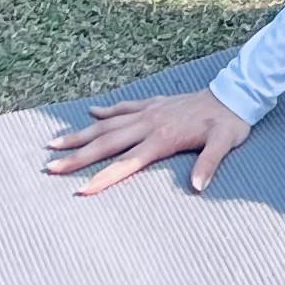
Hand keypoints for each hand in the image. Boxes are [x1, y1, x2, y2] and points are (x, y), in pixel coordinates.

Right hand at [44, 90, 249, 196]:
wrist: (235, 92)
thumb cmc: (229, 123)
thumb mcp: (225, 144)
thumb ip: (209, 164)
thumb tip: (198, 187)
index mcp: (162, 138)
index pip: (126, 163)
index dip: (103, 178)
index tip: (79, 191)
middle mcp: (149, 124)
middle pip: (106, 142)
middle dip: (76, 157)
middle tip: (48, 167)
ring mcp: (149, 111)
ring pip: (108, 123)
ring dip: (81, 134)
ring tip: (54, 142)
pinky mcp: (154, 102)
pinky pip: (124, 107)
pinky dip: (106, 111)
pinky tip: (91, 113)